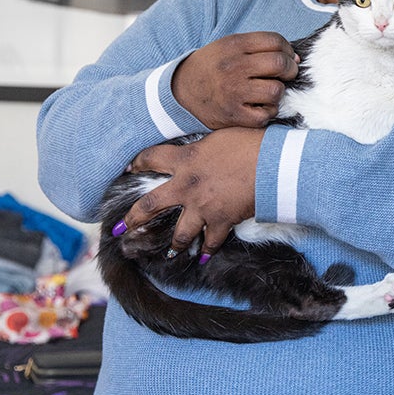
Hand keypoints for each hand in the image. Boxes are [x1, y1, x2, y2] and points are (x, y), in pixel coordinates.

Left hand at [122, 127, 263, 259]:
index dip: (137, 163)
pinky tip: (202, 258)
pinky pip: (211, 241)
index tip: (128, 169)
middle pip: (150, 206)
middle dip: (133, 219)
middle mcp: (186, 186)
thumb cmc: (250, 143)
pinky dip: (207, 250)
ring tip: (169, 254)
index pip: (151, 158)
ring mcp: (202, 207)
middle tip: (121, 229)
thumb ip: (202, 147)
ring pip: (179, 233)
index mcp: (185, 159)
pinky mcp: (221, 221)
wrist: (272, 163)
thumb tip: (201, 151)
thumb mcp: (219, 136)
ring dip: (173, 245)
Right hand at [173, 32, 298, 129]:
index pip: (275, 41)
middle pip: (279, 64)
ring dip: (277, 92)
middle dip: (289, 70)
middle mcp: (233, 67)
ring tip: (267, 91)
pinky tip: (259, 107)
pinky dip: (267, 112)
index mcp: (233, 45)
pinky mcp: (234, 115)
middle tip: (286, 74)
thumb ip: (258, 47)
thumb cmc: (213, 69)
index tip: (288, 57)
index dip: (287, 49)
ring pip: (276, 90)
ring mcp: (233, 92)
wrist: (181, 94)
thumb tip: (295, 58)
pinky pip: (267, 114)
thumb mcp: (227, 47)